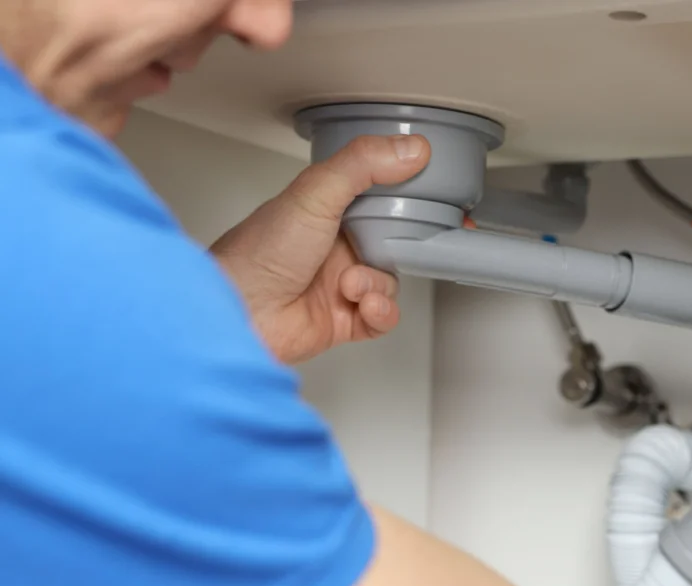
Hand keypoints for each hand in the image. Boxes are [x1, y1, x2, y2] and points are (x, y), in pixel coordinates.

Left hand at [212, 135, 431, 364]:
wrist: (240, 312)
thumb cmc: (260, 251)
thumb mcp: (315, 193)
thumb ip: (363, 165)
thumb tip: (412, 148)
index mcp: (326, 209)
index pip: (379, 195)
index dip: (409, 195)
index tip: (439, 195)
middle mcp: (334, 246)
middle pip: (394, 242)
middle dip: (407, 246)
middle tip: (421, 244)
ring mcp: (339, 284)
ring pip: (390, 282)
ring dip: (377, 284)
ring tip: (351, 285)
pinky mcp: (344, 320)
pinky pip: (383, 318)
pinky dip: (380, 312)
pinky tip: (361, 304)